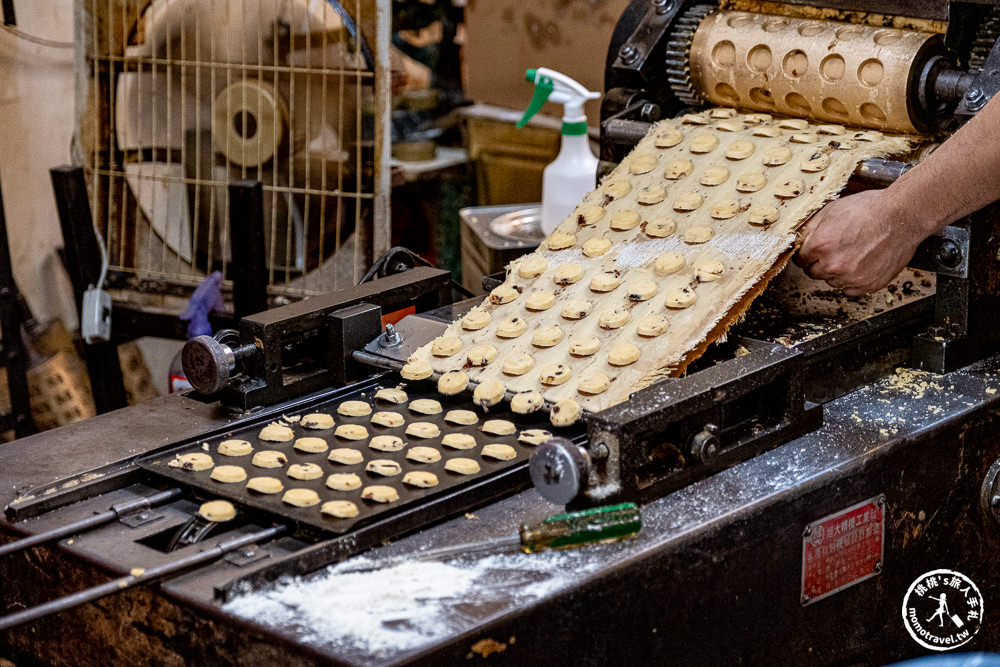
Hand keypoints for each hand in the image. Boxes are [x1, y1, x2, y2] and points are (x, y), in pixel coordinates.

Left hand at [794, 190, 920, 296]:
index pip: (800, 260)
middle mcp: (833, 265)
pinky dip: (853, 281)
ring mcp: (851, 278)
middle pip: (813, 273)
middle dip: (820, 263)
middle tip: (836, 250)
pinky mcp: (867, 285)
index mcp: (820, 245)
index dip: (807, 253)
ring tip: (853, 254)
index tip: (813, 251)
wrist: (903, 216)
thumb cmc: (871, 209)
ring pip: (832, 282)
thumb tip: (797, 238)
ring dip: (837, 272)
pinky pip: (850, 290)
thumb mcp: (832, 210)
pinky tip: (861, 264)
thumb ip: (810, 228)